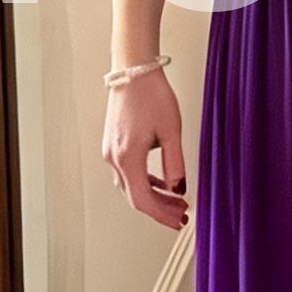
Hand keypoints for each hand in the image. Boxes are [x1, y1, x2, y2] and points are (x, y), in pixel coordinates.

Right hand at [100, 67, 189, 230]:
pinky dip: (145, 182)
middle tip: (181, 214)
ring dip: (153, 196)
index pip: (142, 199)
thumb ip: (175, 163)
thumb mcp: (171, 131)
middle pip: (135, 196)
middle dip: (159, 209)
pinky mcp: (113, 145)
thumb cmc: (152, 95)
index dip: (161, 214)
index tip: (178, 219)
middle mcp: (114, 158)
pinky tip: (161, 184)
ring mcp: (110, 152)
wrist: (134, 72)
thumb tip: (179, 188)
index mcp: (127, 157)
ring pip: (130, 186)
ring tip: (176, 202)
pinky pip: (128, 172)